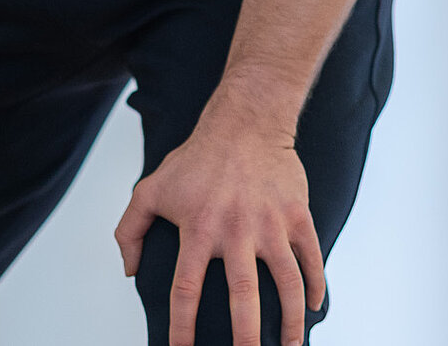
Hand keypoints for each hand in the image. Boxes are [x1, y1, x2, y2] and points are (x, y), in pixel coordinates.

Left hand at [113, 98, 325, 345]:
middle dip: (246, 336)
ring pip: (287, 283)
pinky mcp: (297, 215)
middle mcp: (234, 230)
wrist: (244, 123)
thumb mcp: (150, 190)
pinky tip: (315, 308)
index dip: (182, 327)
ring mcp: (270, 224)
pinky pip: (312, 258)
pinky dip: (317, 286)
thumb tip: (130, 272)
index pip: (185, 290)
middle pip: (243, 296)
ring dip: (292, 321)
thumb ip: (130, 230)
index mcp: (197, 229)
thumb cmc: (195, 159)